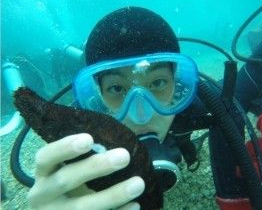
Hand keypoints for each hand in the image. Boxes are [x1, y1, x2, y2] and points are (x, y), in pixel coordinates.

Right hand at [28, 133, 144, 209]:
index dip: (65, 148)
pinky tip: (135, 205)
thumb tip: (116, 146)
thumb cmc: (68, 184)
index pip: (46, 157)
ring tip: (138, 183)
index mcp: (43, 173)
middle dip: (96, 167)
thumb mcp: (68, 169)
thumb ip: (84, 159)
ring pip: (83, 207)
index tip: (89, 139)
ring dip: (113, 195)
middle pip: (65, 180)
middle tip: (124, 156)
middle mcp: (43, 195)